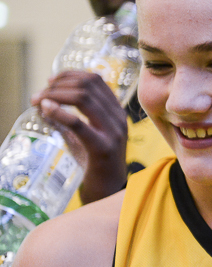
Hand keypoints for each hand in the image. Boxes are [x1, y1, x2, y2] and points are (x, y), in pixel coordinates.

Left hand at [32, 71, 127, 204]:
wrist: (109, 192)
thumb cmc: (95, 164)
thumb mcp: (82, 136)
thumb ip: (66, 120)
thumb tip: (42, 104)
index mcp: (116, 111)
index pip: (96, 80)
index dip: (70, 75)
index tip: (50, 82)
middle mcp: (118, 117)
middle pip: (88, 85)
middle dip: (58, 85)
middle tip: (39, 94)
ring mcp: (113, 132)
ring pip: (84, 98)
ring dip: (55, 95)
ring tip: (38, 101)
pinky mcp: (102, 147)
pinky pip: (79, 123)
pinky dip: (60, 113)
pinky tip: (46, 110)